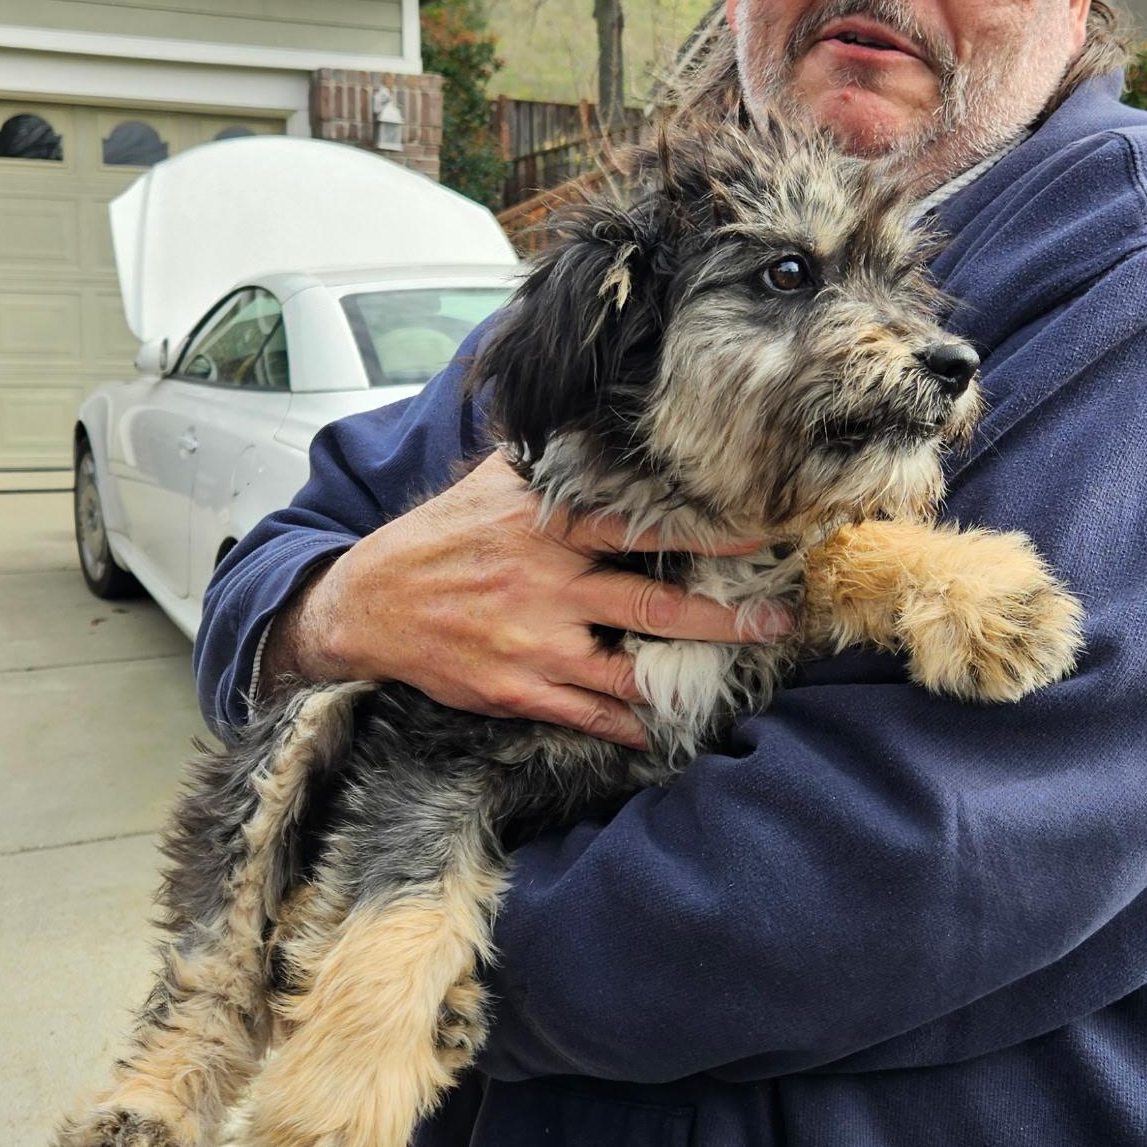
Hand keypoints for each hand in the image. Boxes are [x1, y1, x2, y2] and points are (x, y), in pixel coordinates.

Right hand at [261, 452, 789, 746]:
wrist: (367, 605)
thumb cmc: (439, 538)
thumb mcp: (489, 485)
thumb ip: (547, 461)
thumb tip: (592, 418)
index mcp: (548, 529)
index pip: (641, 526)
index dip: (706, 531)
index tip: (763, 534)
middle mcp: (548, 586)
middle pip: (654, 604)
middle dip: (724, 618)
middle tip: (778, 622)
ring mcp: (534, 644)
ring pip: (630, 669)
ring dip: (687, 678)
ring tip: (735, 678)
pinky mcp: (517, 690)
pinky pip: (587, 712)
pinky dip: (627, 724)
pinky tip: (659, 728)